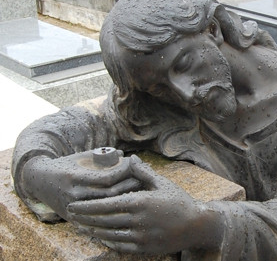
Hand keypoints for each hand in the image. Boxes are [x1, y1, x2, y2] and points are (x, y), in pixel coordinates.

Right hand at [22, 151, 141, 220]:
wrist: (38, 181)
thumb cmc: (65, 165)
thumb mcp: (81, 157)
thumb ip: (102, 155)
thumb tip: (123, 154)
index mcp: (75, 177)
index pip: (107, 178)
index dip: (124, 171)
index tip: (135, 164)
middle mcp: (74, 194)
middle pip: (110, 194)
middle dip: (129, 184)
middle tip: (143, 177)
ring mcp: (73, 207)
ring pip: (107, 205)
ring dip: (124, 196)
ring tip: (137, 188)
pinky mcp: (74, 217)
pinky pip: (98, 214)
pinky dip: (113, 207)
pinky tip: (125, 202)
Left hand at [67, 155, 223, 254]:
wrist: (196, 225)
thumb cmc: (179, 201)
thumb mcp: (162, 183)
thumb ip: (143, 172)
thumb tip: (130, 158)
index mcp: (140, 202)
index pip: (106, 205)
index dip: (87, 206)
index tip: (73, 205)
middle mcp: (137, 220)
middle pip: (103, 220)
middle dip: (84, 218)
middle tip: (70, 215)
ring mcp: (140, 236)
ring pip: (108, 234)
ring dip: (92, 230)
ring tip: (80, 226)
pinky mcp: (144, 248)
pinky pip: (119, 246)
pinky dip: (107, 241)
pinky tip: (100, 237)